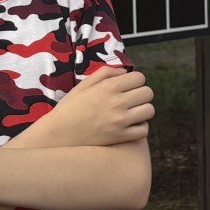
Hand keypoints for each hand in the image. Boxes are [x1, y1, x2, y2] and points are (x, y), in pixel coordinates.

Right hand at [35, 66, 154, 147]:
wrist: (60, 133)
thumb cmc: (71, 107)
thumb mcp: (84, 84)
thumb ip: (105, 73)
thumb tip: (125, 72)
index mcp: (109, 87)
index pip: (140, 78)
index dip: (135, 81)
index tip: (128, 87)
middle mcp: (117, 102)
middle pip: (148, 93)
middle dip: (141, 94)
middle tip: (131, 100)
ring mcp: (120, 121)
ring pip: (149, 111)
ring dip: (143, 110)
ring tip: (132, 113)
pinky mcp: (120, 137)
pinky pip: (144, 130)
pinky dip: (140, 127)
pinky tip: (130, 126)